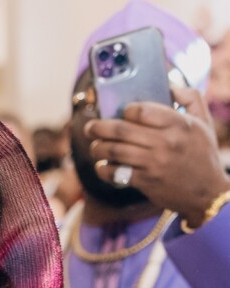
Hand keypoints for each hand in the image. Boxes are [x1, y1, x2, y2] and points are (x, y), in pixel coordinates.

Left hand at [86, 87, 229, 225]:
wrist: (206, 193)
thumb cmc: (202, 154)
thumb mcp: (203, 122)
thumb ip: (190, 97)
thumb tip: (169, 84)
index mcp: (178, 124)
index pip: (142, 110)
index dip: (127, 110)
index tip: (122, 112)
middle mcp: (165, 142)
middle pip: (121, 130)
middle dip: (100, 127)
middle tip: (90, 127)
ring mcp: (153, 163)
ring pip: (115, 151)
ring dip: (98, 148)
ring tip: (94, 146)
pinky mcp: (146, 182)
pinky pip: (117, 174)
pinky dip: (104, 170)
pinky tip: (102, 167)